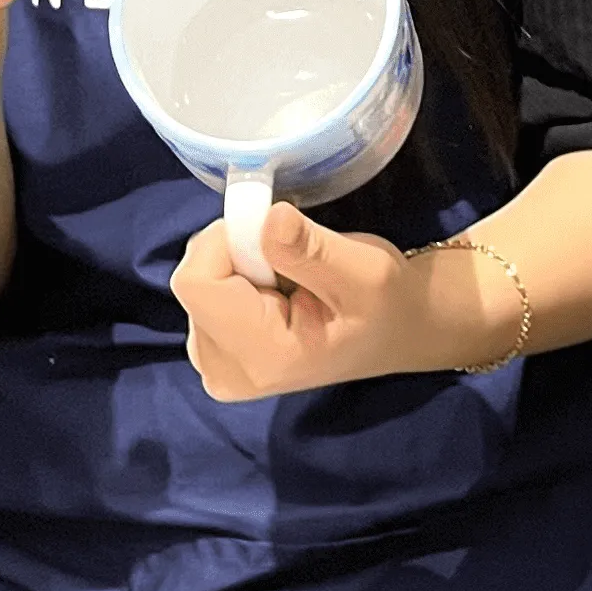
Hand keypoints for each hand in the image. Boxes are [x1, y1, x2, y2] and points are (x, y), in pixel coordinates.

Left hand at [172, 203, 494, 399]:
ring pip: (197, 285)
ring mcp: (215, 367)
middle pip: (195, 282)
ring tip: (289, 282)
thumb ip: (310, 249)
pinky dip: (235, 280)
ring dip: (238, 267)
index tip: (276, 233)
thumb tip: (268, 218)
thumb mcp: (365, 270)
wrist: (397, 332)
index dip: (228, 241)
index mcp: (262, 357)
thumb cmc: (387, 303)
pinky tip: (274, 294)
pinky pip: (203, 296)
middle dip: (238, 254)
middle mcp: (224, 372)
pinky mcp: (214, 356)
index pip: (197, 283)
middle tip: (293, 263)